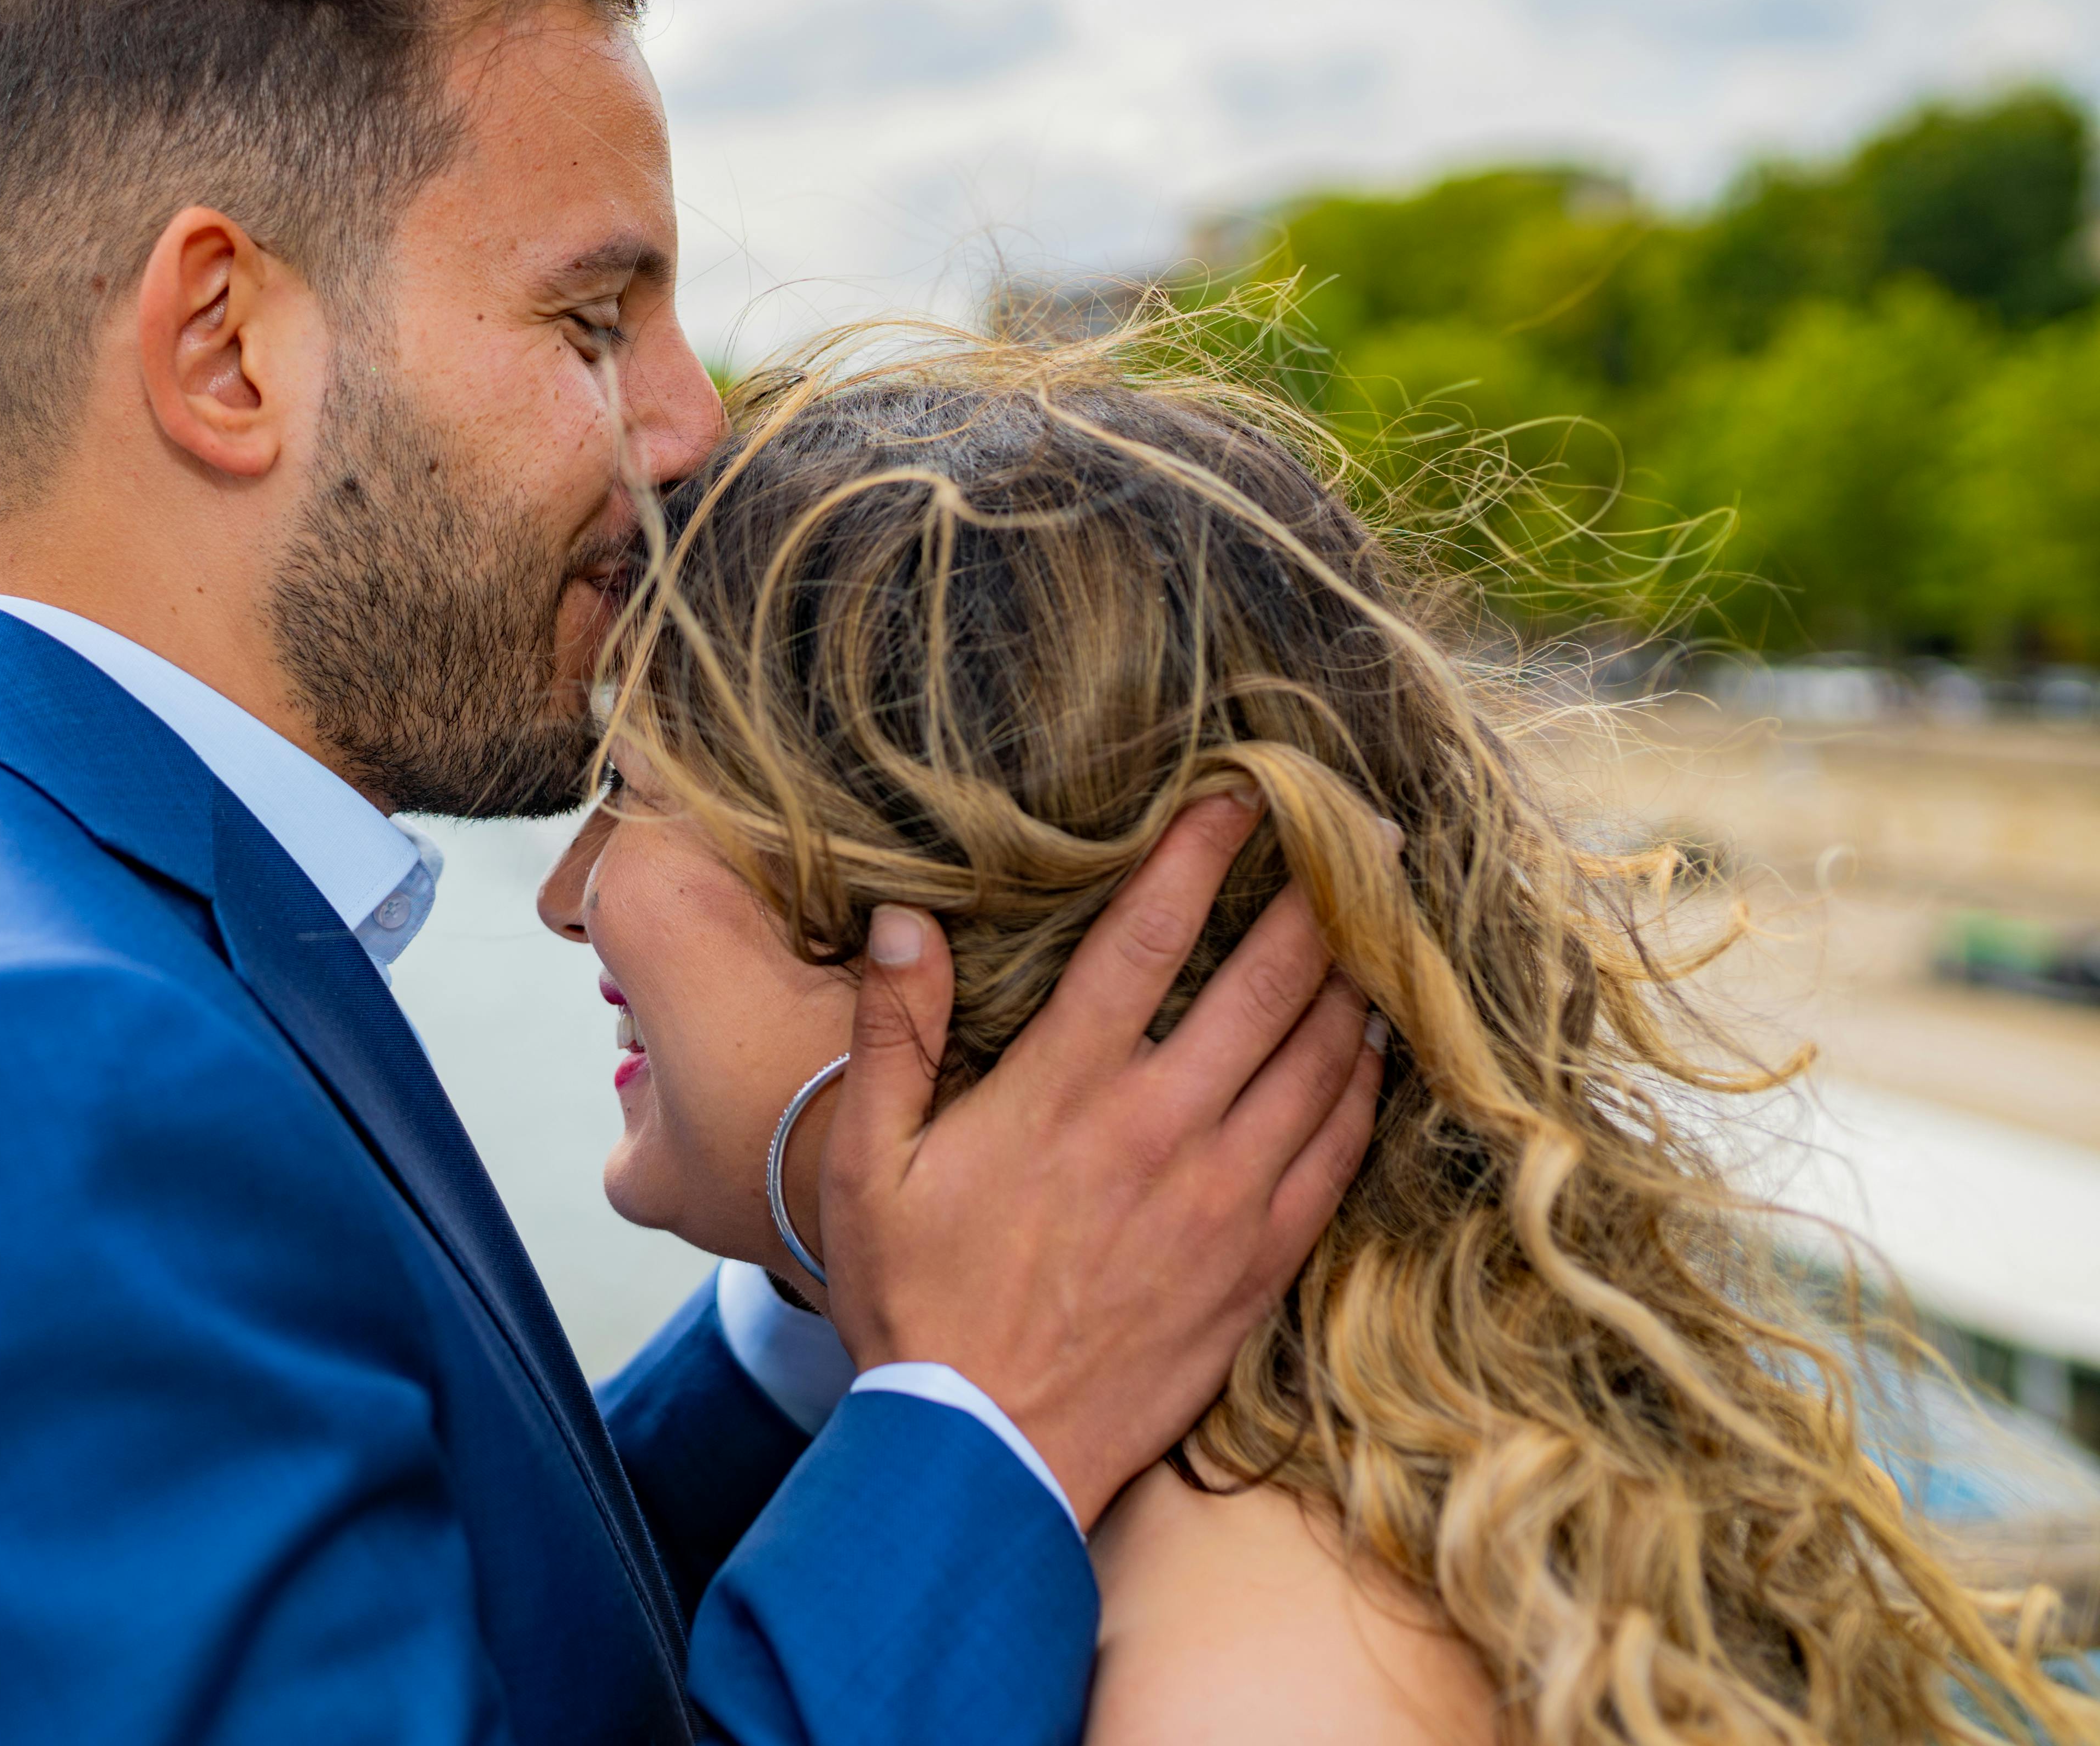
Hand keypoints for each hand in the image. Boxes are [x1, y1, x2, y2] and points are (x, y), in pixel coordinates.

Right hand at [816, 791, 1381, 1528]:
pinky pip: (1338, 1156)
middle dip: (1318, 898)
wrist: (980, 1450)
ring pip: (1319, 1061)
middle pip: (1265, 984)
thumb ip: (893, 1031)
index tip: (1240, 796)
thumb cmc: (913, 1299)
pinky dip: (1363, 1090)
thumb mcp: (866, 1161)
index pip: (1148, 939)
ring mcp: (1221, 1200)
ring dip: (1353, 983)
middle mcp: (1158, 1130)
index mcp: (1062, 1091)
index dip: (1201, 854)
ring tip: (1380, 926)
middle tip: (1362, 840)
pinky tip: (1371, 1052)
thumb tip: (906, 919)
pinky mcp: (1257, 1265)